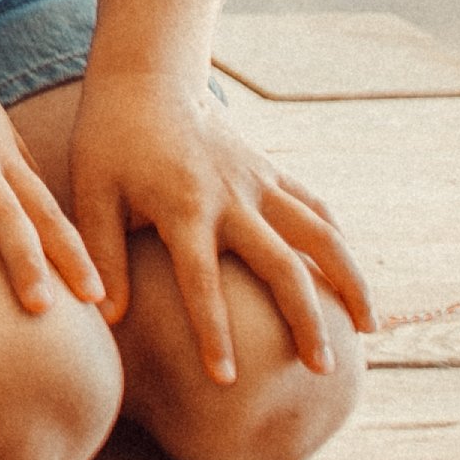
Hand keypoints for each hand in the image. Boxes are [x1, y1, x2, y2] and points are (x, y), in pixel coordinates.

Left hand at [65, 69, 378, 383]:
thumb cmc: (110, 141)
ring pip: (322, 237)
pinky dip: (339, 246)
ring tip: (368, 332)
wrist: (147, 80)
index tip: (227, 379)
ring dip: (349, 283)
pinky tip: (350, 282)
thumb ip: (100, 251)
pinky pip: (318, 210)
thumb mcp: (91, 189)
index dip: (213, 331)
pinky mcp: (273, 173)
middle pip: (282, 267)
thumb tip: (105, 315)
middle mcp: (232, 197)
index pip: (201, 281)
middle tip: (320, 369)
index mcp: (182, 206)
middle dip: (305, 320)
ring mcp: (260, 183)